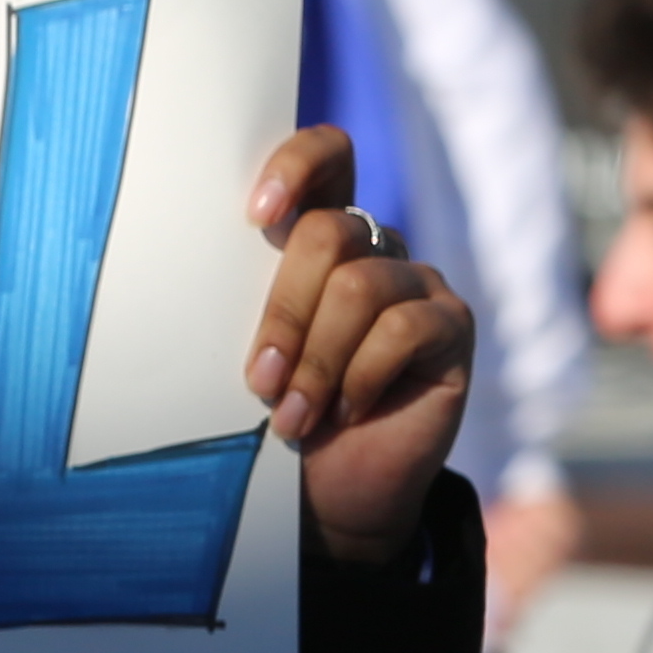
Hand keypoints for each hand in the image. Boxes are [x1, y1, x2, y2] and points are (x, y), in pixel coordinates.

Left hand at [237, 128, 479, 568]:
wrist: (333, 495)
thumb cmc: (282, 417)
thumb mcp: (257, 354)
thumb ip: (251, 301)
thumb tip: (202, 273)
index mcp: (320, 238)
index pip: (328, 158)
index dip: (297, 166)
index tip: (255, 217)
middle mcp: (374, 248)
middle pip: (328, 232)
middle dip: (285, 312)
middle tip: (262, 380)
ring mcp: (417, 283)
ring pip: (359, 286)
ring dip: (317, 359)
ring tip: (294, 417)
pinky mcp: (450, 325)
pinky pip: (402, 328)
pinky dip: (363, 375)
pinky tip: (349, 410)